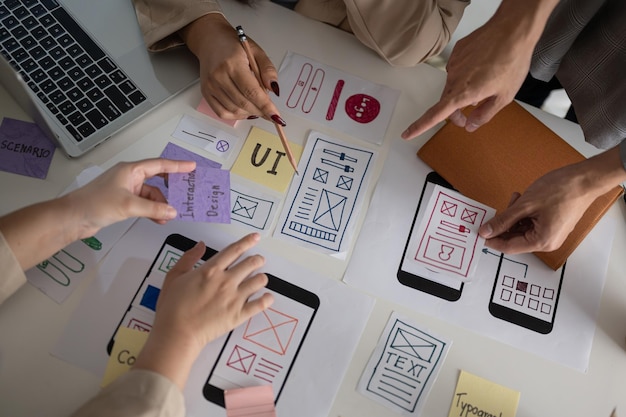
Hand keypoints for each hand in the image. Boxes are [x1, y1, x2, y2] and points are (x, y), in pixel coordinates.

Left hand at [65, 158, 195, 239]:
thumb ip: (153, 208)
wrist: (72, 217)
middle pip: (157, 179)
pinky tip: (158, 219)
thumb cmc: (95, 204)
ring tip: (167, 217)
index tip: (192, 166)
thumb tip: (172, 212)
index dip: (177, 166)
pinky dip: (152, 211)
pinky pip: (144, 204)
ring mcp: (126, 189)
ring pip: (151, 195)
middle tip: (186, 192)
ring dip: (160, 205)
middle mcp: (129, 177)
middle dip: (171, 187)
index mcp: (131, 170)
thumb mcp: (128, 205)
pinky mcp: (122, 202)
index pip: (159, 165)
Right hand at [135, 233, 273, 388]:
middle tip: (258, 260)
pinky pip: (261, 304)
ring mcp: (235, 298)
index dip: (247, 242)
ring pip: (259, 281)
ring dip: (261, 277)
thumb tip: (201, 245)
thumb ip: (188, 258)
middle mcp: (226, 281)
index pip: (234, 250)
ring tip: (259, 279)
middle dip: (257, 259)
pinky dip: (267, 298)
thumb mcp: (174, 276)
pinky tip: (267, 296)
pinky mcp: (239, 315)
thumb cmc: (172, 306)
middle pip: (251, 263)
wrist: (177, 334)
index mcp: (211, 270)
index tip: (256, 237)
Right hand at [180, 13, 281, 120]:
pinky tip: (245, 111)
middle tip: (271, 113)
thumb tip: (274, 90)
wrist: (210, 40)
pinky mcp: (206, 92)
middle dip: (260, 112)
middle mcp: (219, 76)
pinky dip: (236, 116)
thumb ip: (268, 70)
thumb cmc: (234, 45)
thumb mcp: (257, 51)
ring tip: (258, 108)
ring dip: (250, 113)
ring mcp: (210, 86)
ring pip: (234, 110)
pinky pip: (222, 113)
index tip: (276, 116)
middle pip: (243, 103)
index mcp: (233, 64)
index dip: (265, 106)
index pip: (251, 91)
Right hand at [401, 0, 557, 139]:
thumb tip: (471, 125)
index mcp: (463, 93)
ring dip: (464, 91)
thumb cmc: (512, 61)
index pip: (435, 114)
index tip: (407, 134)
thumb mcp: (504, 96)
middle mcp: (454, 78)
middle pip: (447, 102)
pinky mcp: (457, 52)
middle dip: (455, 113)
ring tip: (486, 84)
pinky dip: (467, 74)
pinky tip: (483, 69)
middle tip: (468, 118)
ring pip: (454, 85)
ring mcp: (454, 64)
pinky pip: (458, 69)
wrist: (513, 30)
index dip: (419, 126)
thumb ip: (485, 114)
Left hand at [479, 165, 599, 253]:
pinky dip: (524, 213)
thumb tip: (485, 231)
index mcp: (541, 242)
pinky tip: (523, 199)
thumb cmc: (560, 190)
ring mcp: (551, 234)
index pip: (508, 247)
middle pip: (515, 238)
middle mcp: (547, 242)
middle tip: (504, 206)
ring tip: (518, 198)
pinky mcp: (553, 225)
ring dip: (514, 215)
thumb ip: (503, 220)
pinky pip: (531, 223)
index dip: (491, 239)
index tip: (478, 230)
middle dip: (505, 222)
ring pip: (521, 229)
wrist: (586, 179)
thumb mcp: (525, 205)